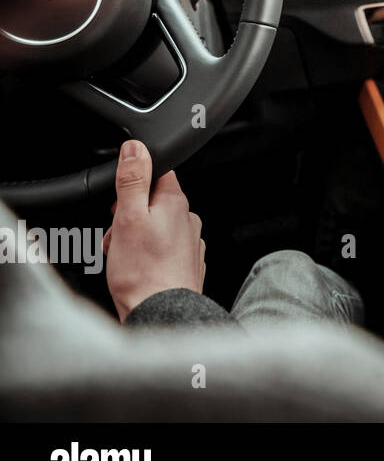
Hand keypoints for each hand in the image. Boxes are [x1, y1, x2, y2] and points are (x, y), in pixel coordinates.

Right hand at [103, 140, 205, 321]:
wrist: (160, 312)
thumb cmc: (143, 271)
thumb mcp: (129, 217)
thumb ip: (133, 180)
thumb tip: (136, 148)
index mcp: (177, 203)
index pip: (158, 173)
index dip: (133, 182)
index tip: (120, 200)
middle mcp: (188, 220)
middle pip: (151, 202)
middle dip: (128, 216)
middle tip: (117, 235)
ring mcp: (189, 242)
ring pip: (153, 227)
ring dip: (132, 237)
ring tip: (123, 256)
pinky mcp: (185, 263)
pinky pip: (159, 249)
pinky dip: (143, 254)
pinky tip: (134, 268)